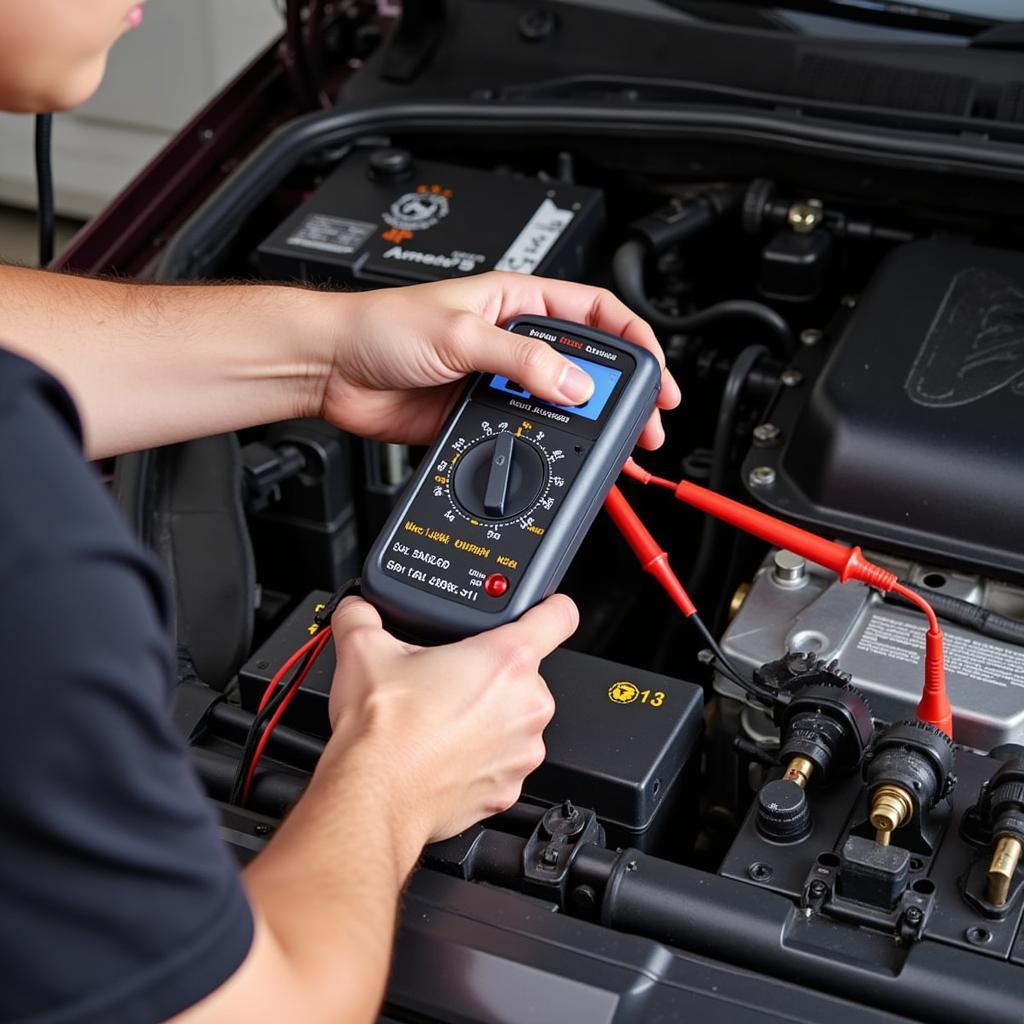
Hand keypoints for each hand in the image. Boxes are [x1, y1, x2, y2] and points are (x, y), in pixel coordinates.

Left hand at [315, 272, 680, 449]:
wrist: (332, 369)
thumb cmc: (380, 328)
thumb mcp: (460, 332)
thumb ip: (522, 360)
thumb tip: (575, 386)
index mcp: (517, 302)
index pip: (595, 314)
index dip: (633, 341)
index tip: (654, 373)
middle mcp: (513, 341)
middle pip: (586, 367)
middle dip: (622, 393)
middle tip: (646, 422)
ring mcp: (497, 382)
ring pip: (559, 406)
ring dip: (589, 428)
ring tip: (616, 450)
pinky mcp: (479, 417)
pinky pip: (525, 434)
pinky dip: (547, 448)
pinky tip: (560, 459)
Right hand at [323, 593, 577, 843]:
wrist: (371, 796)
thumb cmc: (382, 731)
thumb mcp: (363, 649)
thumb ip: (364, 616)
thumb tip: (358, 610)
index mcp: (506, 660)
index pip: (558, 615)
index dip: (549, 607)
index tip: (544, 610)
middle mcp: (526, 705)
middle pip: (524, 673)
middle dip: (490, 674)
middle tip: (448, 682)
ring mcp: (522, 751)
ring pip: (514, 720)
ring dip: (487, 718)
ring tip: (441, 721)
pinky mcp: (508, 789)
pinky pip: (502, 762)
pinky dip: (479, 757)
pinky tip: (443, 754)